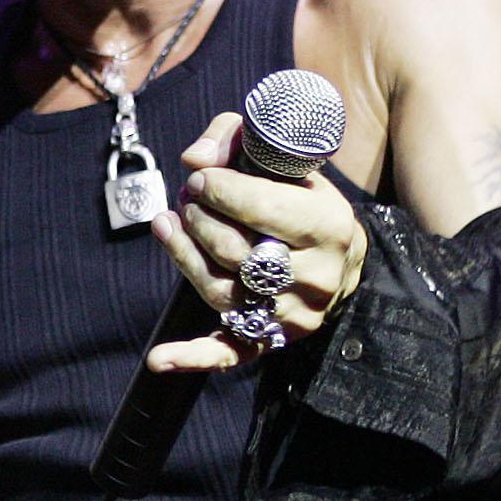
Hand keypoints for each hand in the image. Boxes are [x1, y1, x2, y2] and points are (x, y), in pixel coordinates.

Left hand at [146, 110, 369, 372]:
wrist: (341, 260)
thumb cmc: (302, 200)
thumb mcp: (285, 162)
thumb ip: (237, 141)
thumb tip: (194, 159)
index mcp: (329, 227)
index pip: (265, 209)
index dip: (221, 191)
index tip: (199, 178)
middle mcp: (315, 277)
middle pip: (237, 253)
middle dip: (199, 220)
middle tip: (186, 199)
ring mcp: (292, 315)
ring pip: (221, 292)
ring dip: (183, 257)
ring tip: (167, 226)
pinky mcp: (271, 340)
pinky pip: (231, 353)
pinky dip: (192, 357)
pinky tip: (158, 358)